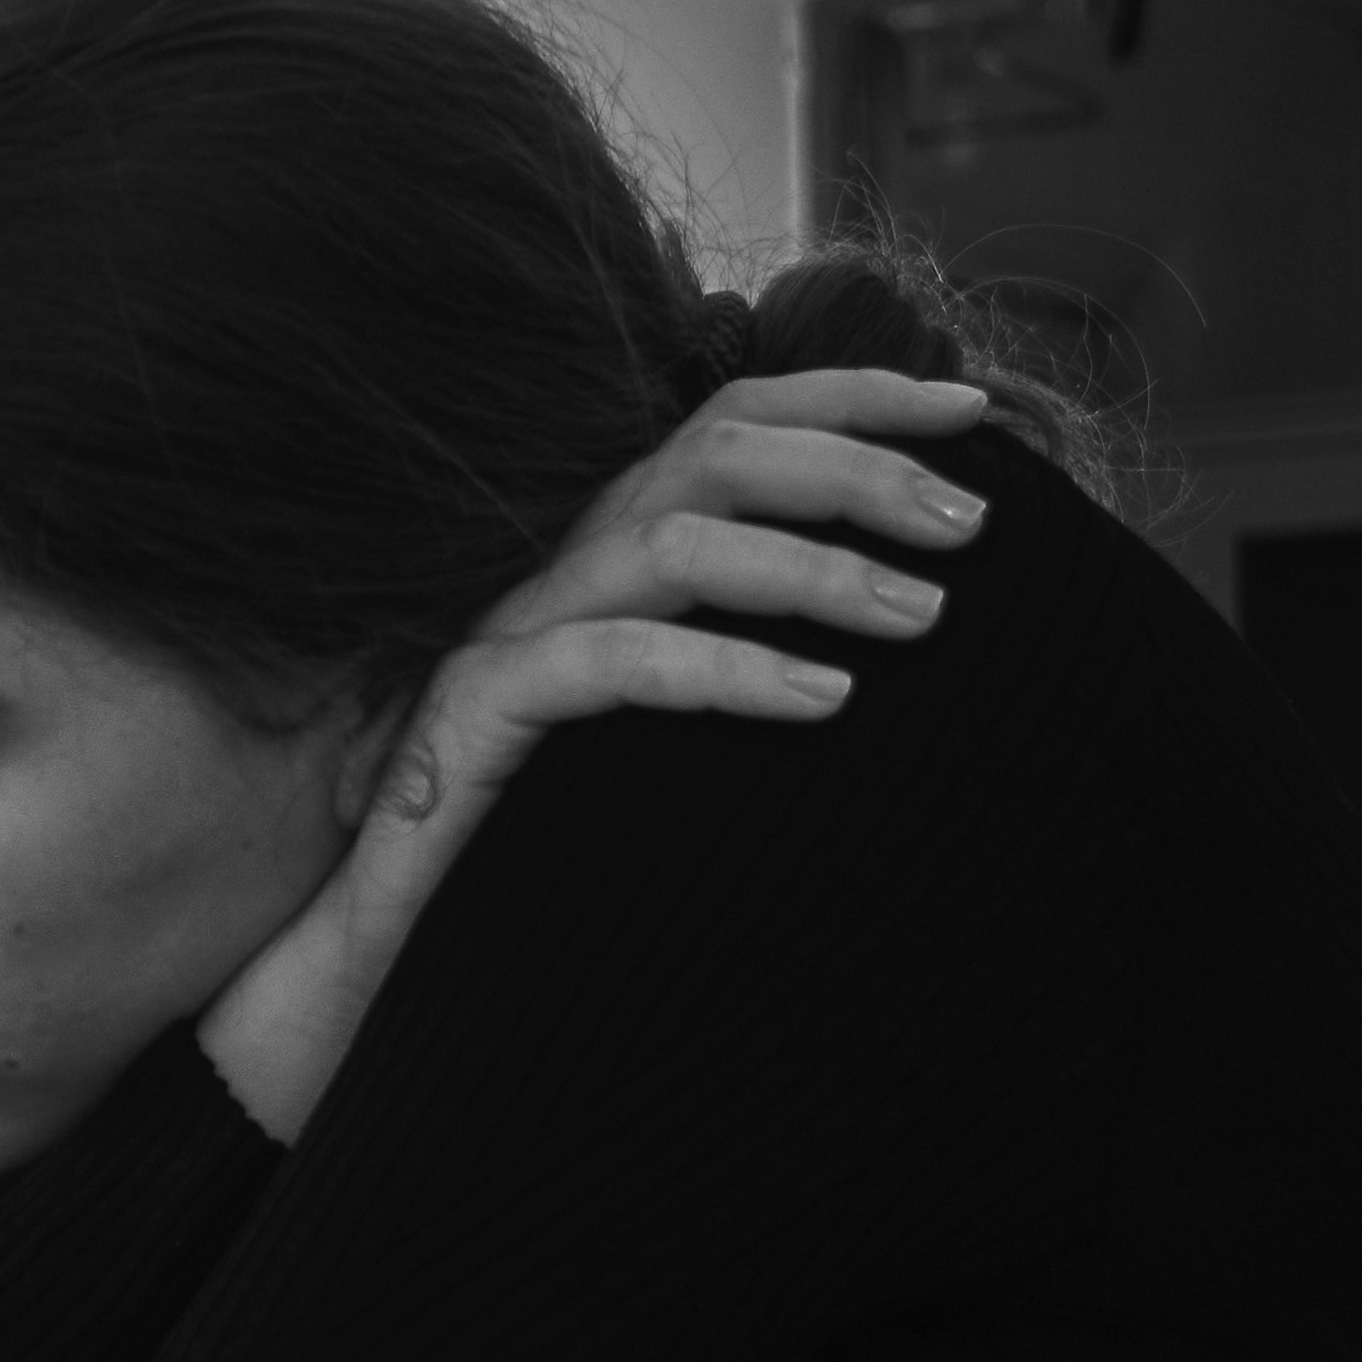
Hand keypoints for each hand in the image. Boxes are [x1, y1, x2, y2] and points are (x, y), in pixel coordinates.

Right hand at [201, 369, 996, 1141]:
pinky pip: (611, 664)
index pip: (726, 428)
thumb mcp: (683, 744)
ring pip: (666, 544)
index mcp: (612, 558)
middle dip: (852, 466)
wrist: (390, 963)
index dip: (846, 399)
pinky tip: (826, 698)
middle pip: (706, 453)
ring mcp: (511, 636)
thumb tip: (917, 628)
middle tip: (972, 524)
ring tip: (923, 614)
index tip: (970, 410)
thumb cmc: (554, 856)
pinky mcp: (478, 715)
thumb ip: (760, 662)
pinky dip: (727, 668)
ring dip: (808, 566)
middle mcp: (558, 573)